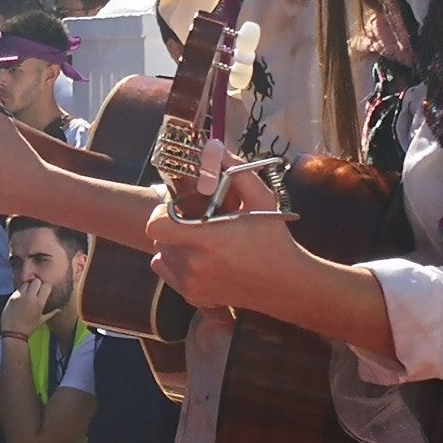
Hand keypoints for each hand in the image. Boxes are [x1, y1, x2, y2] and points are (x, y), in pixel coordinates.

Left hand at [1, 278, 49, 339]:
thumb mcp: (42, 320)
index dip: (46, 288)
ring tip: (28, 294)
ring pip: (26, 283)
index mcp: (39, 303)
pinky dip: (20, 292)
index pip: (46, 286)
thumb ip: (52, 313)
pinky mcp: (12, 297)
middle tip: (36, 291)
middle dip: (37, 284)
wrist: (13, 332)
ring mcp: (20, 296)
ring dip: (28, 286)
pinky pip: (18, 289)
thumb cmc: (29, 327)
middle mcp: (30, 297)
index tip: (44, 292)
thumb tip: (60, 310)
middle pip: (36, 281)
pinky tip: (21, 298)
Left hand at [144, 139, 300, 312]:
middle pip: (159, 237)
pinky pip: (166, 271)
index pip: (156, 224)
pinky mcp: (192, 297)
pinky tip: (199, 257)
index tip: (180, 207)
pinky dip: (175, 262)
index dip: (162, 212)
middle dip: (173, 225)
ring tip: (201, 240)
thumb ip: (235, 171)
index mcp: (208, 240)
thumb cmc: (273, 239)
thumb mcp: (261, 199)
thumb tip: (212, 145)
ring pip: (162, 253)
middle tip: (196, 221)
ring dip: (174, 243)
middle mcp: (194, 266)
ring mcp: (191, 284)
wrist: (286, 284)